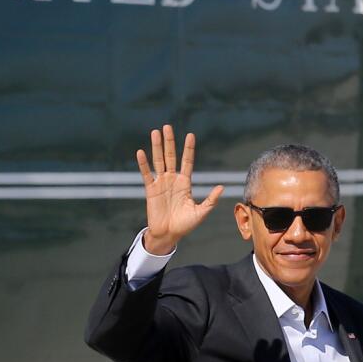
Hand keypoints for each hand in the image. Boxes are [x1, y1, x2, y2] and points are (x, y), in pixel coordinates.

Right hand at [135, 124, 223, 254]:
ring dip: (156, 147)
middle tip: (167, 126)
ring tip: (155, 132)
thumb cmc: (185, 225)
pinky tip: (141, 152)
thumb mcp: (201, 212)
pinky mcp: (151, 190)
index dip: (188, 149)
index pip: (187, 161)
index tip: (190, 135)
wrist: (168, 235)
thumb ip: (210, 200)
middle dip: (169, 142)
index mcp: (185, 183)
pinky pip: (147, 174)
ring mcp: (161, 183)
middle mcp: (172, 180)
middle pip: (171, 156)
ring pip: (158, 161)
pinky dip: (143, 164)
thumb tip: (221, 187)